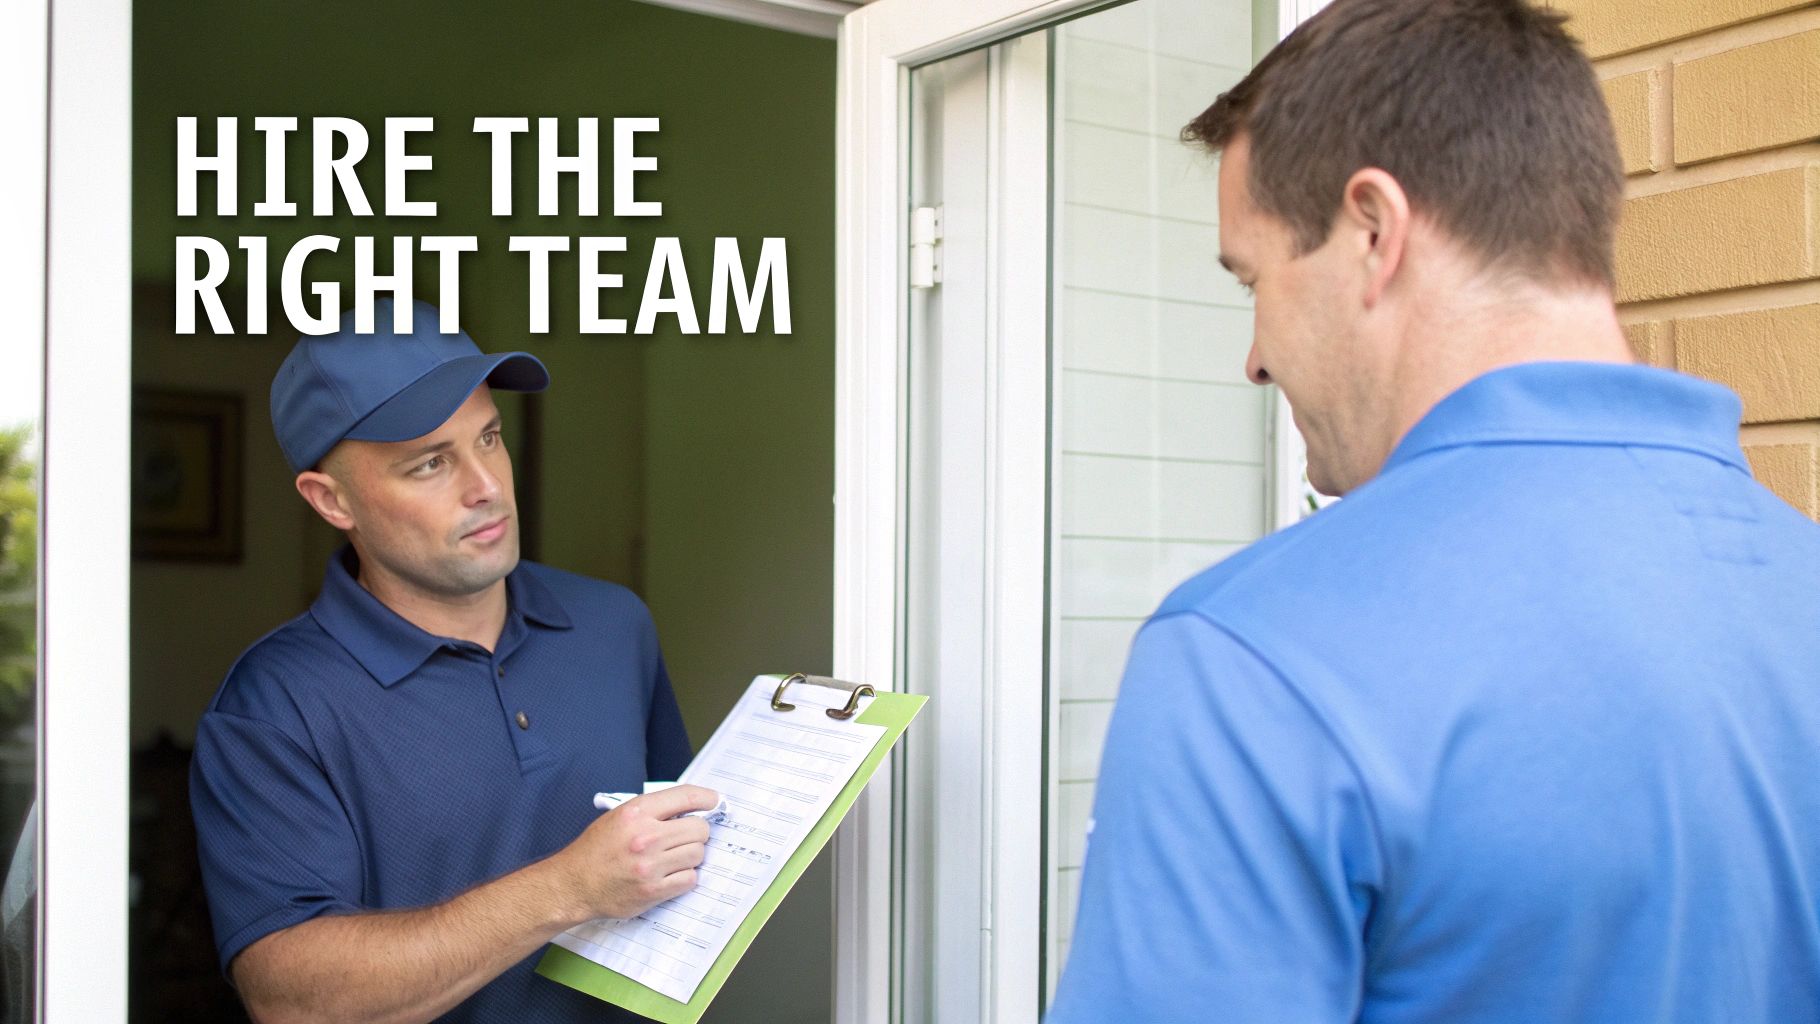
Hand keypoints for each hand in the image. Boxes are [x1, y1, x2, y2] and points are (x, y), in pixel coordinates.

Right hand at [554, 785, 718, 921]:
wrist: (575, 885)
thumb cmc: (596, 850)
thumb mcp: (619, 817)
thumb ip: (652, 810)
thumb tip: (689, 807)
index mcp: (636, 812)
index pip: (685, 796)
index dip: (706, 798)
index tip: (713, 801)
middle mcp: (646, 837)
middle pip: (699, 828)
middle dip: (697, 831)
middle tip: (687, 836)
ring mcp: (651, 866)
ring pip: (698, 854)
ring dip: (691, 855)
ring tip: (674, 856)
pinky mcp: (653, 891)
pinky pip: (689, 879)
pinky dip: (685, 876)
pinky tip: (671, 873)